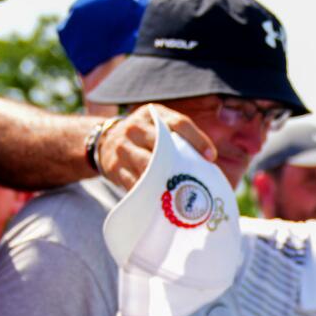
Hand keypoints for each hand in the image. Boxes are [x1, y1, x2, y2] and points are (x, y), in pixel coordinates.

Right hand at [91, 105, 217, 187]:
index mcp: (154, 115)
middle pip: (162, 144)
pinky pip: (134, 182)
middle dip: (180, 163)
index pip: (180, 123)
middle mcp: (137, 127)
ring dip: (164, 180)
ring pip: (147, 165)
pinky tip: (161, 200)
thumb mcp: (158, 125)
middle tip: (196, 181)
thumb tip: (208, 163)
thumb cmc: (143, 136)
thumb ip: (178, 137)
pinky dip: (148, 192)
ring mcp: (124, 147)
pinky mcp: (115, 166)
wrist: (104, 140)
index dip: (197, 139)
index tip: (210, 157)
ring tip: (181, 193)